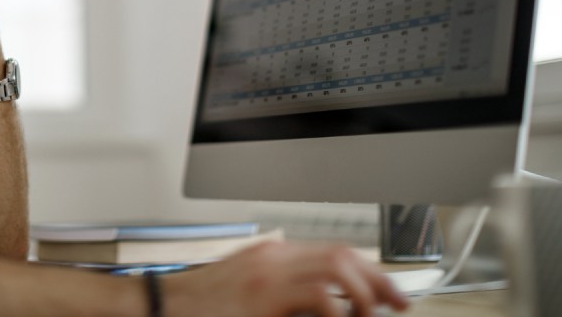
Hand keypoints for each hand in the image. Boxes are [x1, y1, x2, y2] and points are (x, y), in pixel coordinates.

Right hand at [162, 240, 409, 316]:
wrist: (164, 304)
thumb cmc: (203, 303)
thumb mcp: (247, 287)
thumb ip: (282, 287)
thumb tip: (325, 303)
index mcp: (273, 253)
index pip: (337, 251)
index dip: (372, 272)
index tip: (391, 294)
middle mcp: (274, 258)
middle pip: (344, 255)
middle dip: (379, 280)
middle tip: (397, 304)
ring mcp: (268, 276)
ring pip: (337, 269)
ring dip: (362, 294)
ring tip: (366, 315)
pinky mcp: (261, 300)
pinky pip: (316, 299)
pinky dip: (336, 313)